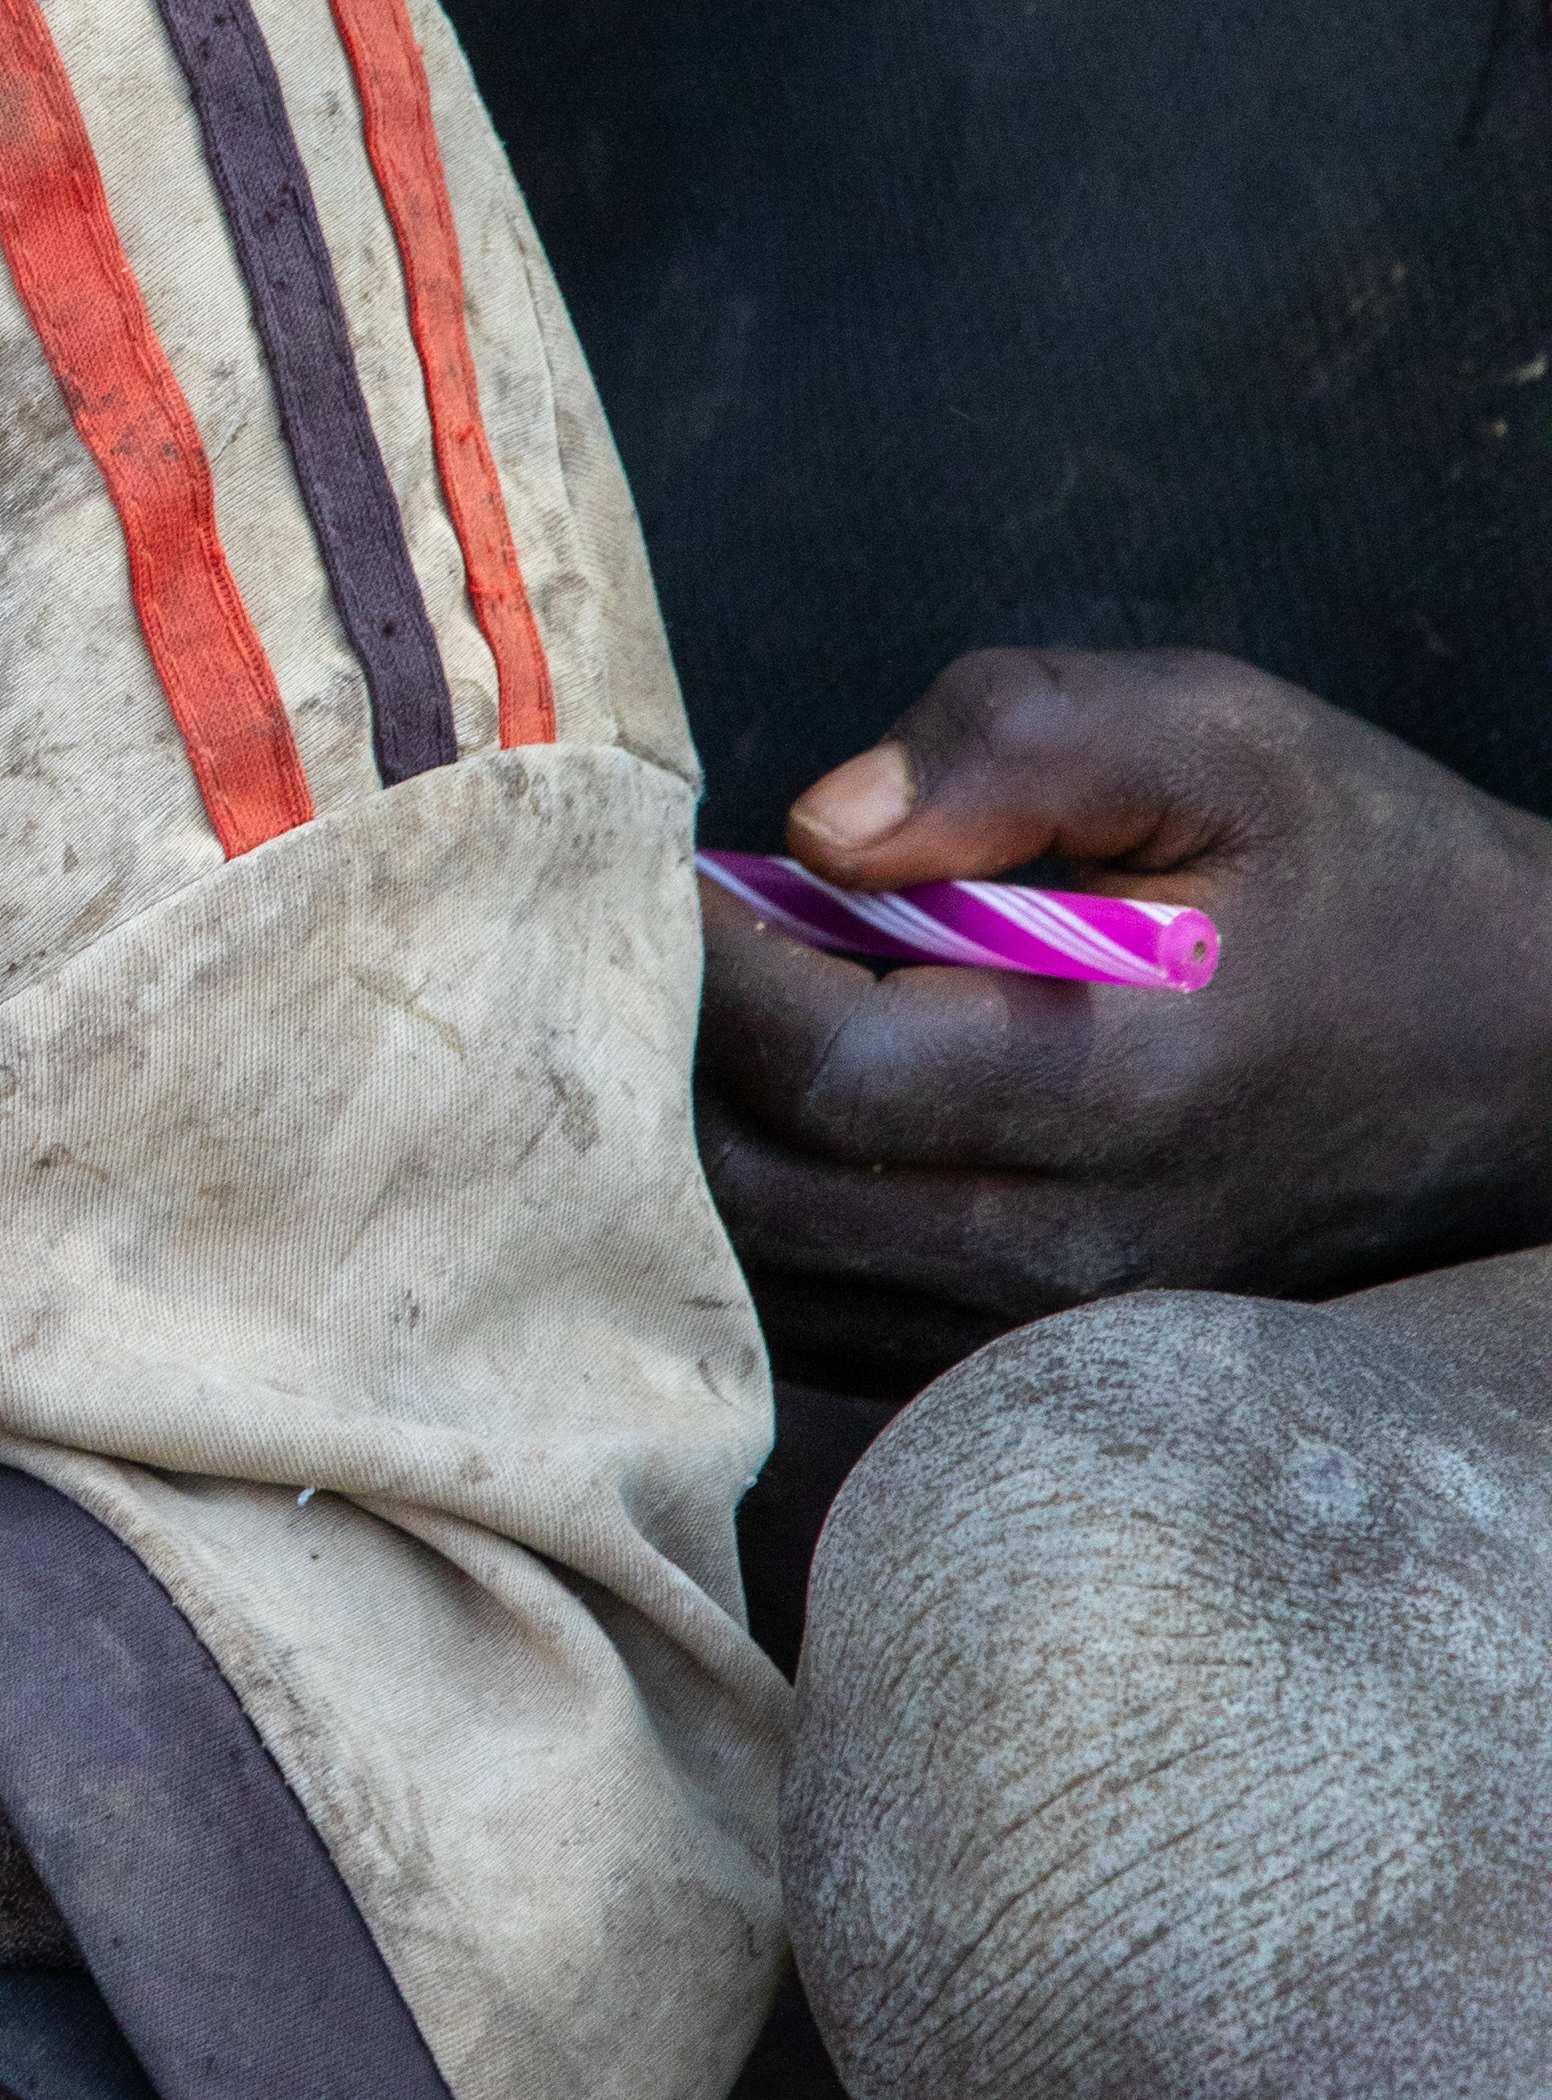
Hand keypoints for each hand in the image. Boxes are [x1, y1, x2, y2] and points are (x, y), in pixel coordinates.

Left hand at [698, 649, 1551, 1335]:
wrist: (1526, 1057)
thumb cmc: (1367, 875)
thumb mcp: (1225, 738)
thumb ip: (1016, 744)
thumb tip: (820, 830)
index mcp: (1119, 1088)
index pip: (820, 1067)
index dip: (701, 961)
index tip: (652, 865)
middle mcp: (1073, 1248)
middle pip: (755, 1198)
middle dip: (664, 1058)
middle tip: (636, 936)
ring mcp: (1051, 1330)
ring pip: (771, 1282)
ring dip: (694, 1146)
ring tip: (694, 1009)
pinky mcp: (1034, 1360)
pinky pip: (823, 1325)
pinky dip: (755, 1220)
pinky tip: (766, 1101)